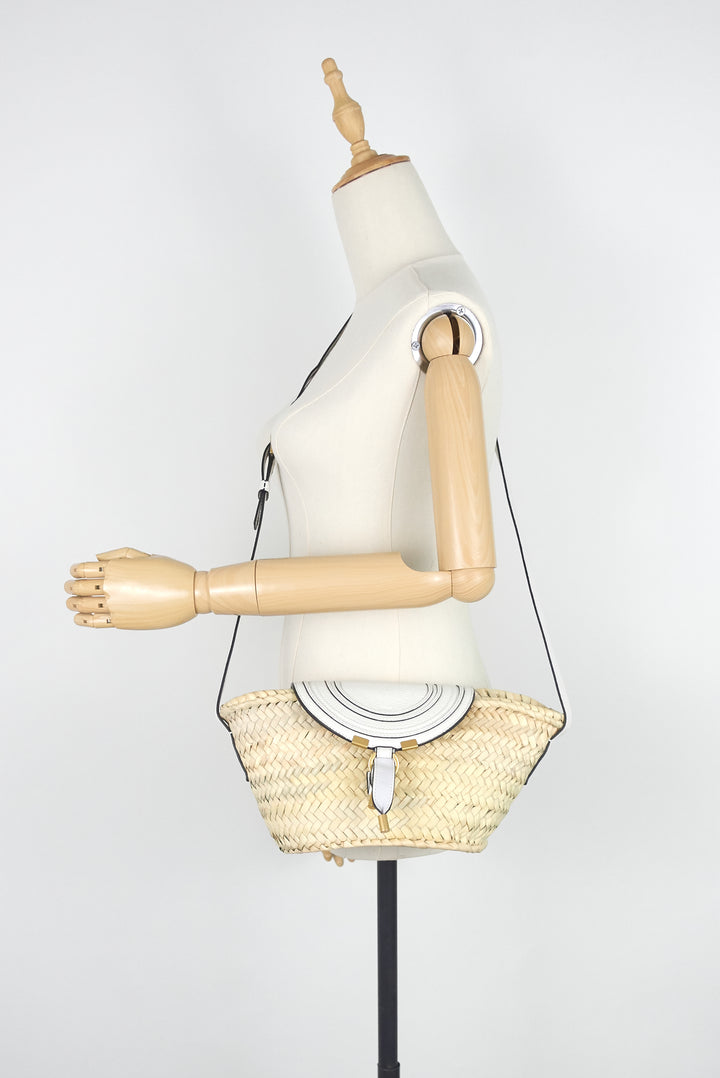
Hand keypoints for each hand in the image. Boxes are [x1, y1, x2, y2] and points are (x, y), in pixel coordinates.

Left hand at [65, 547, 197, 629]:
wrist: (189, 594)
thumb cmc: (170, 572)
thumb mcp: (144, 556)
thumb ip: (118, 555)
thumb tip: (97, 559)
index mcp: (116, 567)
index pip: (83, 569)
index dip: (75, 570)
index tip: (74, 572)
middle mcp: (112, 586)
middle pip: (80, 587)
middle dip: (71, 587)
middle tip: (69, 588)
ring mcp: (116, 605)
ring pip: (84, 605)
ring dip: (73, 603)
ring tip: (71, 603)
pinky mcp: (122, 621)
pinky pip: (96, 622)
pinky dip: (83, 620)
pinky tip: (79, 618)